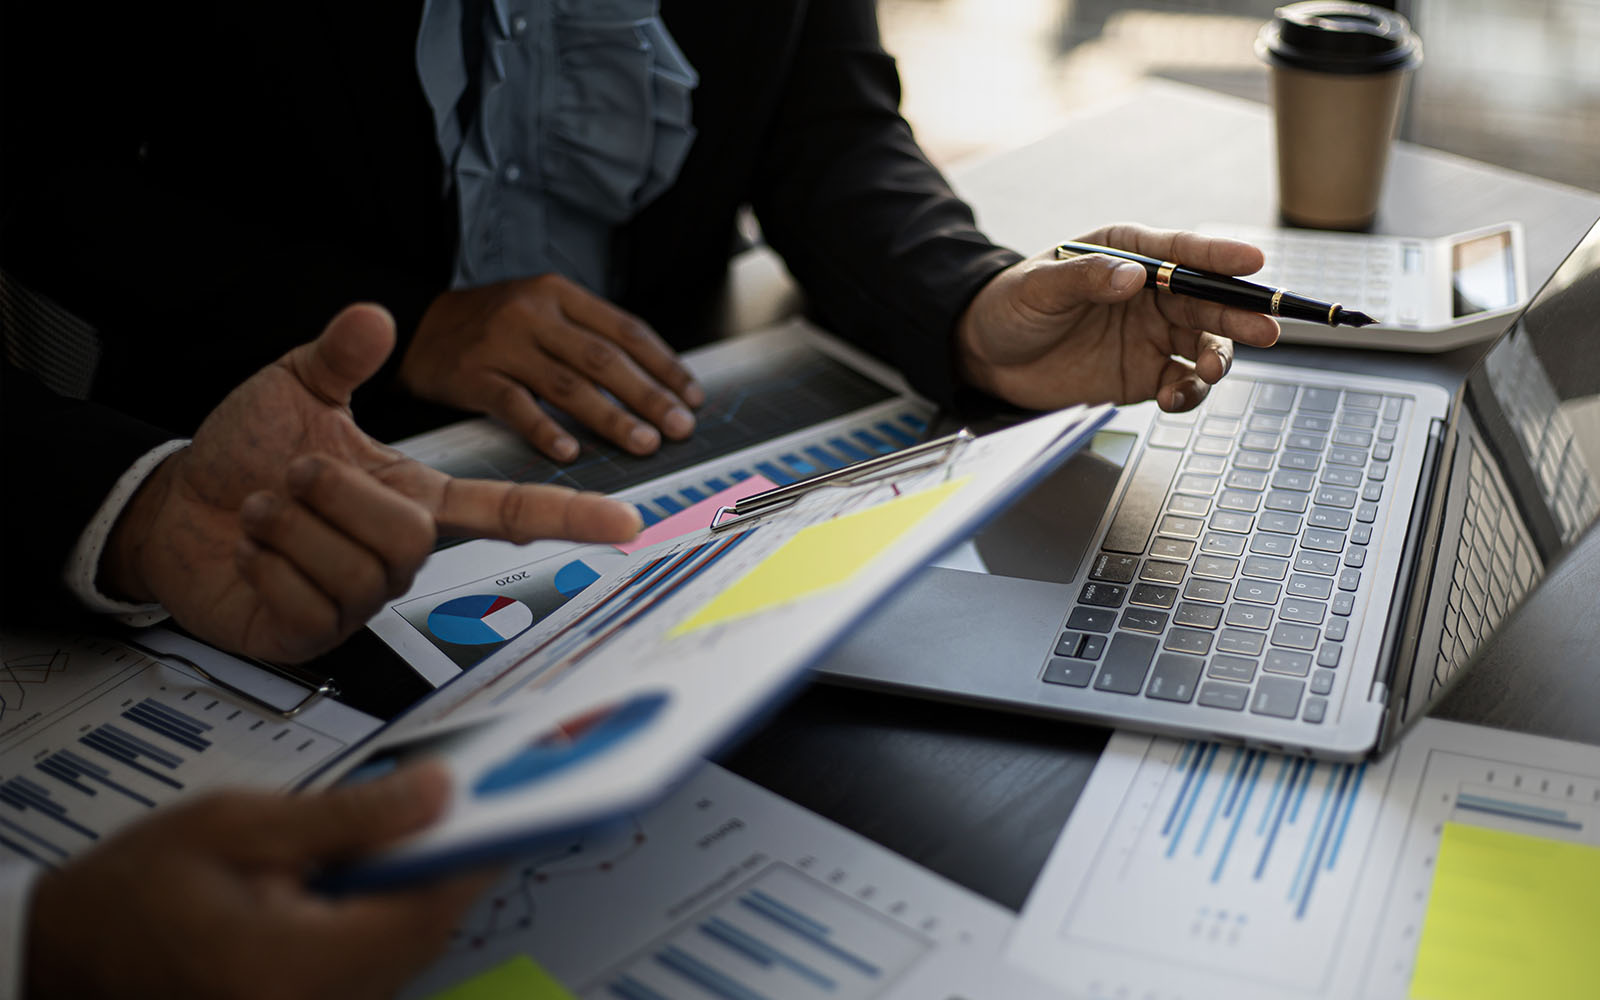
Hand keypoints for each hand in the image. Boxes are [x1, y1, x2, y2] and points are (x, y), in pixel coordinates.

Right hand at [25, 764, 489, 999]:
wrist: (67, 951)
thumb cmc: (138, 889)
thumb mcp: (243, 824)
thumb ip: (351, 814)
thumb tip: (440, 792)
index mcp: (293, 966)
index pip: (426, 909)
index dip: (475, 852)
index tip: (508, 805)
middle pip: (427, 936)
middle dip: (449, 868)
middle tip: (459, 804)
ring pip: (409, 955)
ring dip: (421, 895)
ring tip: (408, 834)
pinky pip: (378, 971)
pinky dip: (389, 921)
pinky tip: (370, 880)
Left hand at [102, 303, 642, 662]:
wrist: (177, 509)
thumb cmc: (250, 455)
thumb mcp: (297, 391)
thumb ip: (341, 356)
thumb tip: (378, 315)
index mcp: (416, 499)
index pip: (507, 510)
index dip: (568, 516)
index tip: (627, 522)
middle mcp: (400, 554)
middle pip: (409, 535)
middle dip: (335, 492)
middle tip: (293, 475)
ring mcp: (360, 600)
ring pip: (363, 566)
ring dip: (293, 525)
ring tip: (266, 510)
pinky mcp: (316, 634)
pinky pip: (312, 601)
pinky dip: (267, 562)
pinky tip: (251, 553)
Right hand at [399, 275, 705, 459]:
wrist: (415, 326)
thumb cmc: (490, 327)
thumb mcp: (540, 312)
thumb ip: (588, 337)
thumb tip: (654, 382)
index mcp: (559, 294)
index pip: (625, 329)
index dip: (664, 365)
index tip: (692, 396)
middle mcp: (533, 313)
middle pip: (603, 358)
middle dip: (649, 395)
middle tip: (679, 427)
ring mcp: (502, 344)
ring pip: (567, 384)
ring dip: (611, 417)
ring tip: (643, 443)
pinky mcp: (472, 374)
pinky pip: (515, 406)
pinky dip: (545, 429)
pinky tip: (570, 451)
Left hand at [956, 223, 1280, 411]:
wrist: (987, 357)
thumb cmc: (1011, 306)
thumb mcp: (1040, 286)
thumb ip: (1085, 278)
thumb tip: (1131, 276)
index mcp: (1129, 254)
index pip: (1183, 252)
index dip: (1220, 256)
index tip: (1254, 261)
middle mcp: (1151, 293)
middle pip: (1208, 300)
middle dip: (1239, 314)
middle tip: (1265, 329)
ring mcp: (1152, 335)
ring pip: (1204, 342)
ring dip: (1218, 356)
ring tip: (1212, 370)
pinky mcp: (1145, 374)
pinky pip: (1181, 382)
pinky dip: (1188, 391)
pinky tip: (1177, 398)